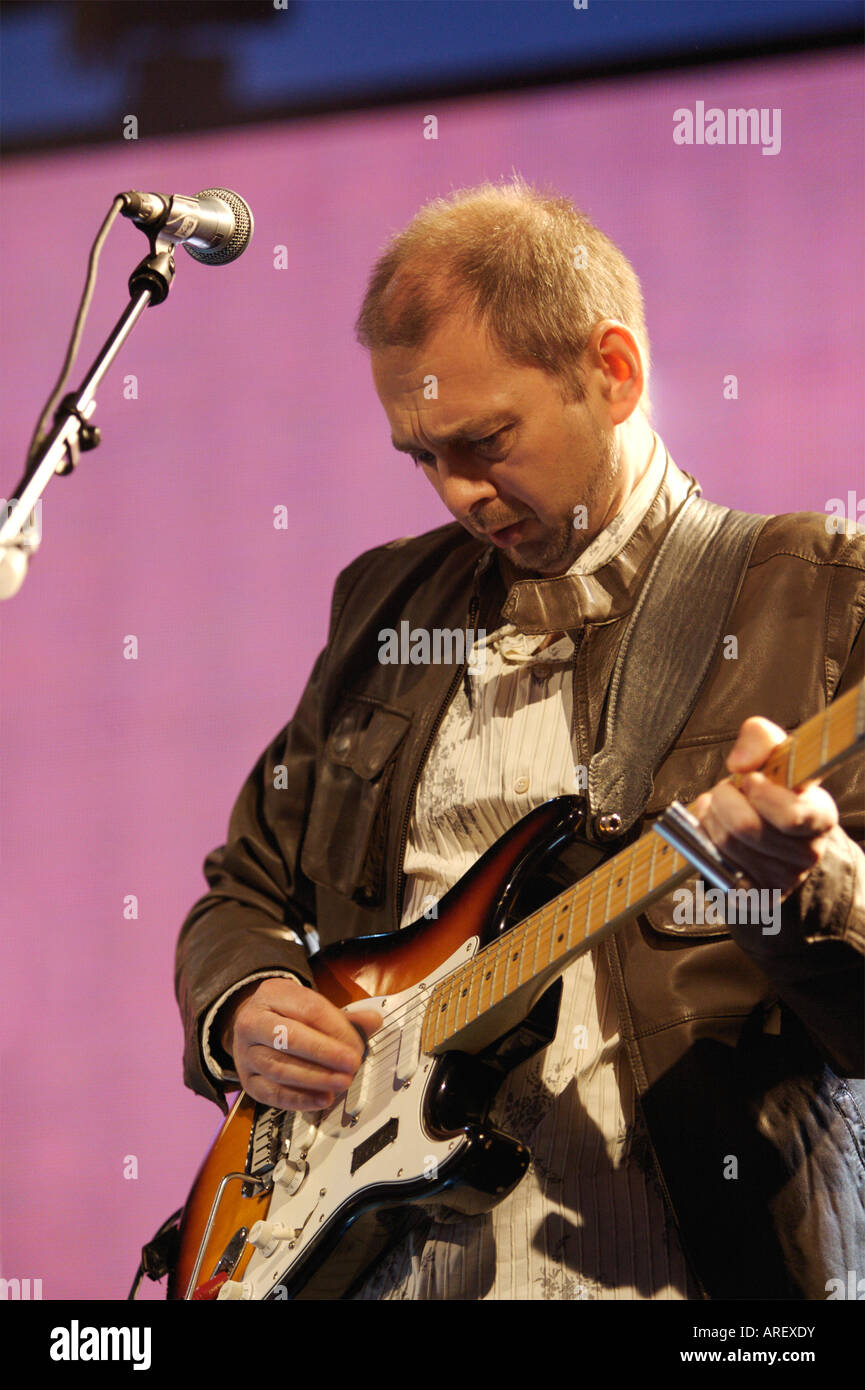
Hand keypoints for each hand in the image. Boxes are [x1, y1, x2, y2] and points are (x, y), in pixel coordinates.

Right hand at [220, 977, 382, 1111]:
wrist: (252, 1024)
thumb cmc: (288, 1015)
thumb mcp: (312, 1005)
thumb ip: (344, 1017)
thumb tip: (373, 1021)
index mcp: (273, 994)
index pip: (308, 1010)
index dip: (336, 1029)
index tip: (357, 1044)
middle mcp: (253, 1022)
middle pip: (289, 1038)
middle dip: (324, 1053)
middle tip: (352, 1064)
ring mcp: (246, 1053)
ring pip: (279, 1068)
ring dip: (315, 1079)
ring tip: (342, 1083)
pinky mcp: (247, 1080)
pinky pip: (272, 1093)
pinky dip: (299, 1099)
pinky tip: (322, 1099)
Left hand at [690, 716, 839, 897]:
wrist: (771, 829)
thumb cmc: (773, 788)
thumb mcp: (774, 754)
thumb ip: (760, 738)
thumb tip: (739, 763)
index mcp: (821, 817)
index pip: (792, 816)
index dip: (760, 793)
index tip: (749, 779)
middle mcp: (807, 855)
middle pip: (745, 828)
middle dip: (724, 799)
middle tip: (729, 790)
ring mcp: (781, 880)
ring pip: (725, 844)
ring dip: (711, 817)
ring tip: (721, 808)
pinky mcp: (752, 896)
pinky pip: (714, 865)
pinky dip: (705, 840)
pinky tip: (714, 830)